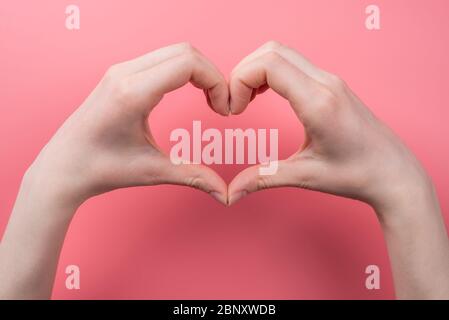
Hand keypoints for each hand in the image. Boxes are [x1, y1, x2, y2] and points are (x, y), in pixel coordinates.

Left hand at [27, 43, 228, 207]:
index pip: (188, 63)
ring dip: (198, 71)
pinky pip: (161, 59)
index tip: (223, 109)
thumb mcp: (152, 172)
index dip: (216, 82)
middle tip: (219, 105)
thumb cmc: (101, 169)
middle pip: (185, 51)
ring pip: (174, 51)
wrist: (64, 166)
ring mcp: (120, 70)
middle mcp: (124, 73)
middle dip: (211, 75)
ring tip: (208, 99)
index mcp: (132, 93)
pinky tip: (188, 92)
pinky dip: (183, 70)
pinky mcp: (119, 74)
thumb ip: (194, 177)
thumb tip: (225, 194)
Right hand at [228, 41, 430, 214]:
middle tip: (236, 104)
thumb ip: (263, 179)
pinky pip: (293, 63)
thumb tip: (232, 193)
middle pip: (271, 51)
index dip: (240, 81)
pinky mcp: (331, 84)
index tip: (234, 110)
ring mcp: (330, 80)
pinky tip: (265, 95)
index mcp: (318, 102)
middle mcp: (325, 83)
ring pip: (282, 53)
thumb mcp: (305, 176)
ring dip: (256, 71)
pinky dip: (271, 72)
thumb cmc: (356, 174)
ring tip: (247, 100)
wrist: (392, 172)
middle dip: (243, 73)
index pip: (268, 65)